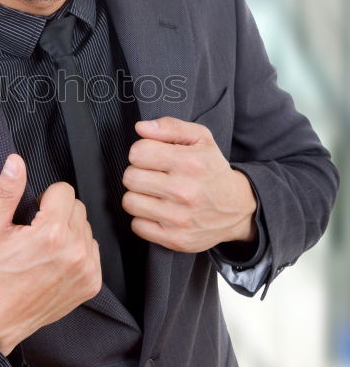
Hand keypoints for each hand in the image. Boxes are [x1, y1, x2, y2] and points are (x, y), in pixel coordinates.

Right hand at [0, 154, 101, 353]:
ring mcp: (86, 269)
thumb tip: (16, 162)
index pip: (64, 190)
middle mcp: (74, 250)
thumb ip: (7, 192)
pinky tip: (56, 262)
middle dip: (58, 213)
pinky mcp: (92, 283)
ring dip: (70, 232)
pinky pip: (93, 250)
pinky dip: (78, 251)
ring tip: (46, 250)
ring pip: (87, 228)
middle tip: (36, 233)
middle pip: (77, 207)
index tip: (32, 215)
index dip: (45, 198)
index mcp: (50, 233)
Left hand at [121, 116, 257, 252]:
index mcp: (189, 162)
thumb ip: (170, 127)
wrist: (238, 208)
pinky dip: (143, 218)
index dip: (141, 152)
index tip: (151, 157)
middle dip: (137, 173)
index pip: (138, 152)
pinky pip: (136, 225)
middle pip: (130, 177)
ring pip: (129, 202)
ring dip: (138, 196)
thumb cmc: (212, 170)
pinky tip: (158, 211)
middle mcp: (184, 191)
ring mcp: (179, 218)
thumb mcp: (200, 139)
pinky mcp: (175, 239)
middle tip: (153, 176)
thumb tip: (140, 127)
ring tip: (154, 193)